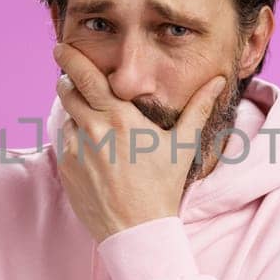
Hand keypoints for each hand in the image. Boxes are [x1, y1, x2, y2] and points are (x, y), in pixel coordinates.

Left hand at [52, 43, 226, 241]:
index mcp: (121, 118)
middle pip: (67, 91)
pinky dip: (75, 143)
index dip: (70, 59)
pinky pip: (64, 145)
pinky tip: (96, 157)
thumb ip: (198, 108)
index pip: (86, 76)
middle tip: (76, 84)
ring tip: (99, 133)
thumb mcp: (183, 146)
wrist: (138, 231)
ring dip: (76, 117)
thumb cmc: (163, 187)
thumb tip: (218, 81)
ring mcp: (76, 151)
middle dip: (69, 83)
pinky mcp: (66, 169)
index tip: (61, 48)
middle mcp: (93, 130)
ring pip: (66, 119)